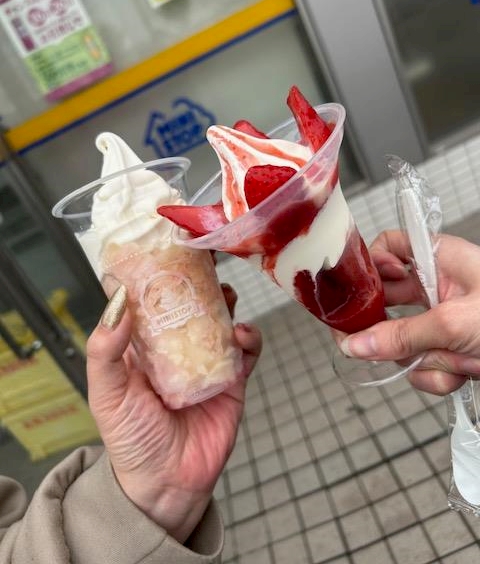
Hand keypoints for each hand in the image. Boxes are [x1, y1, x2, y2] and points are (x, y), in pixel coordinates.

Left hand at [86, 283, 260, 542]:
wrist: (167, 485)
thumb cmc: (131, 439)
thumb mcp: (107, 394)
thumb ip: (106, 350)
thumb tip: (119, 301)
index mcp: (144, 347)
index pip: (152, 302)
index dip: (159, 276)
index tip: (168, 249)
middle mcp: (176, 349)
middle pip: (191, 305)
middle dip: (199, 282)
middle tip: (206, 262)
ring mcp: (206, 362)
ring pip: (221, 321)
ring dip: (226, 303)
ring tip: (225, 293)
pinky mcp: (232, 380)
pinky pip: (246, 351)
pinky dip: (249, 338)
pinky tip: (242, 334)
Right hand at [339, 230, 479, 394]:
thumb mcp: (454, 323)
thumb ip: (401, 336)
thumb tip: (355, 344)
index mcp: (440, 258)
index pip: (390, 246)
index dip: (371, 264)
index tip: (361, 290)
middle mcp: (438, 286)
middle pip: (389, 300)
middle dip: (387, 328)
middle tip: (361, 342)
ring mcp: (443, 320)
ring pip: (403, 340)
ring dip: (424, 359)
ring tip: (454, 361)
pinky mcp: (451, 349)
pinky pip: (423, 364)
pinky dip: (439, 375)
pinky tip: (461, 375)